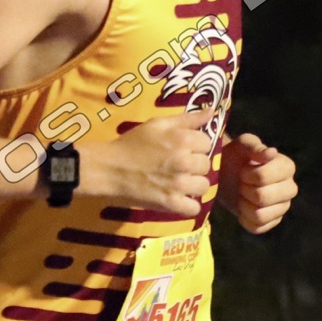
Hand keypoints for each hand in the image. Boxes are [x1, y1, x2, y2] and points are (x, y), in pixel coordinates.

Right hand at [80, 106, 215, 217]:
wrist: (109, 168)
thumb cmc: (132, 143)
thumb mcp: (157, 123)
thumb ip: (187, 118)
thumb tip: (212, 112)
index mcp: (183, 139)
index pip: (207, 142)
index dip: (195, 145)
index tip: (183, 149)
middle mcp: (184, 162)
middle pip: (206, 164)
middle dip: (195, 164)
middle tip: (179, 165)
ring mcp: (179, 185)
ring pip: (204, 186)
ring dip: (194, 184)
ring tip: (180, 182)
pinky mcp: (171, 203)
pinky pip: (194, 208)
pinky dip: (188, 205)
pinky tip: (179, 198)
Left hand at [218, 133, 296, 233]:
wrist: (226, 174)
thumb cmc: (236, 156)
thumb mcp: (242, 145)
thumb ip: (255, 146)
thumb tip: (271, 152)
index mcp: (287, 167)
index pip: (263, 177)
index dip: (247, 175)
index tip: (243, 170)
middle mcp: (290, 188)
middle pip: (263, 197)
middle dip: (245, 190)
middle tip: (242, 183)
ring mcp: (282, 207)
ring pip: (260, 215)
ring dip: (243, 205)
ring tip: (242, 194)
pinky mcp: (272, 222)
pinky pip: (257, 228)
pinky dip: (244, 218)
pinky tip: (243, 207)